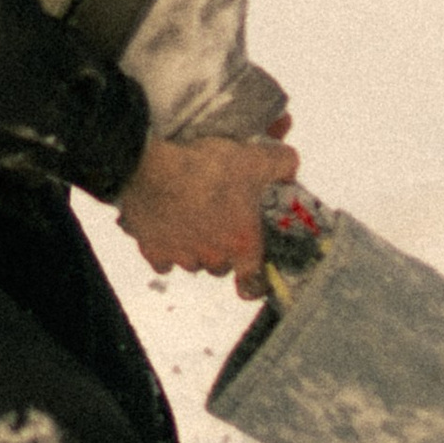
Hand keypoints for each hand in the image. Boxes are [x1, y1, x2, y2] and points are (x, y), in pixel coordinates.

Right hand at [114, 131, 298, 294]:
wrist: (153, 169)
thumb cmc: (205, 169)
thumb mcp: (255, 159)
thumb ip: (282, 164)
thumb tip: (290, 168)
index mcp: (241, 243)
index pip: (254, 283)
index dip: (255, 280)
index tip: (253, 271)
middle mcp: (212, 257)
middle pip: (222, 267)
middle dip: (223, 251)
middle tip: (220, 224)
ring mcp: (181, 256)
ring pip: (193, 263)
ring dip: (195, 248)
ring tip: (192, 220)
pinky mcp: (153, 250)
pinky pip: (163, 260)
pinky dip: (166, 248)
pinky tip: (166, 227)